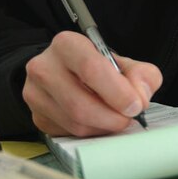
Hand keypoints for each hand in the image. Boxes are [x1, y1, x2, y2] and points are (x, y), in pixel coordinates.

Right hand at [23, 31, 161, 136]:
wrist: (71, 74)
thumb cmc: (99, 67)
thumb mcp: (124, 63)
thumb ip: (142, 75)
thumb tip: (140, 97)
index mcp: (66, 44)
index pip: (90, 69)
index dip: (117, 92)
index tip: (135, 105)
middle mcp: (44, 67)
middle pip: (79, 103)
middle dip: (111, 117)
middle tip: (128, 118)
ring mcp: (36, 94)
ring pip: (74, 123)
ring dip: (103, 127)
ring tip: (116, 119)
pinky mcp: (37, 117)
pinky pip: (68, 134)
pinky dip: (91, 133)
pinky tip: (99, 122)